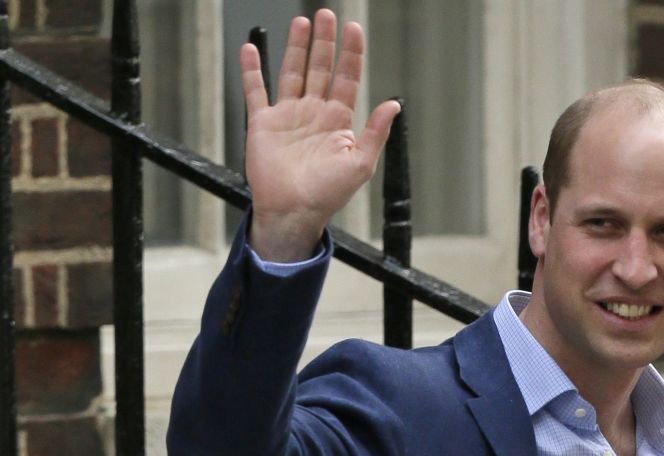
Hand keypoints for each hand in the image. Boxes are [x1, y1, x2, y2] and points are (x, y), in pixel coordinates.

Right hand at [242, 9, 400, 260]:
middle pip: (320, 68)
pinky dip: (252, 71)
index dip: (350, 54)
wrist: (294, 210)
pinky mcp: (263, 123)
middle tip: (326, 15)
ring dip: (296, 47)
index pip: (347, 78)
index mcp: (339, 121)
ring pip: (292, 72)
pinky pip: (256, 91)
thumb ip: (375, 131)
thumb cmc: (328, 193)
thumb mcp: (360, 163)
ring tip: (301, 22)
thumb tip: (394, 104)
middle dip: (324, 42)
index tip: (353, 29)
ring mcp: (288, 116)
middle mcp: (314, 113)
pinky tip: (251, 50)